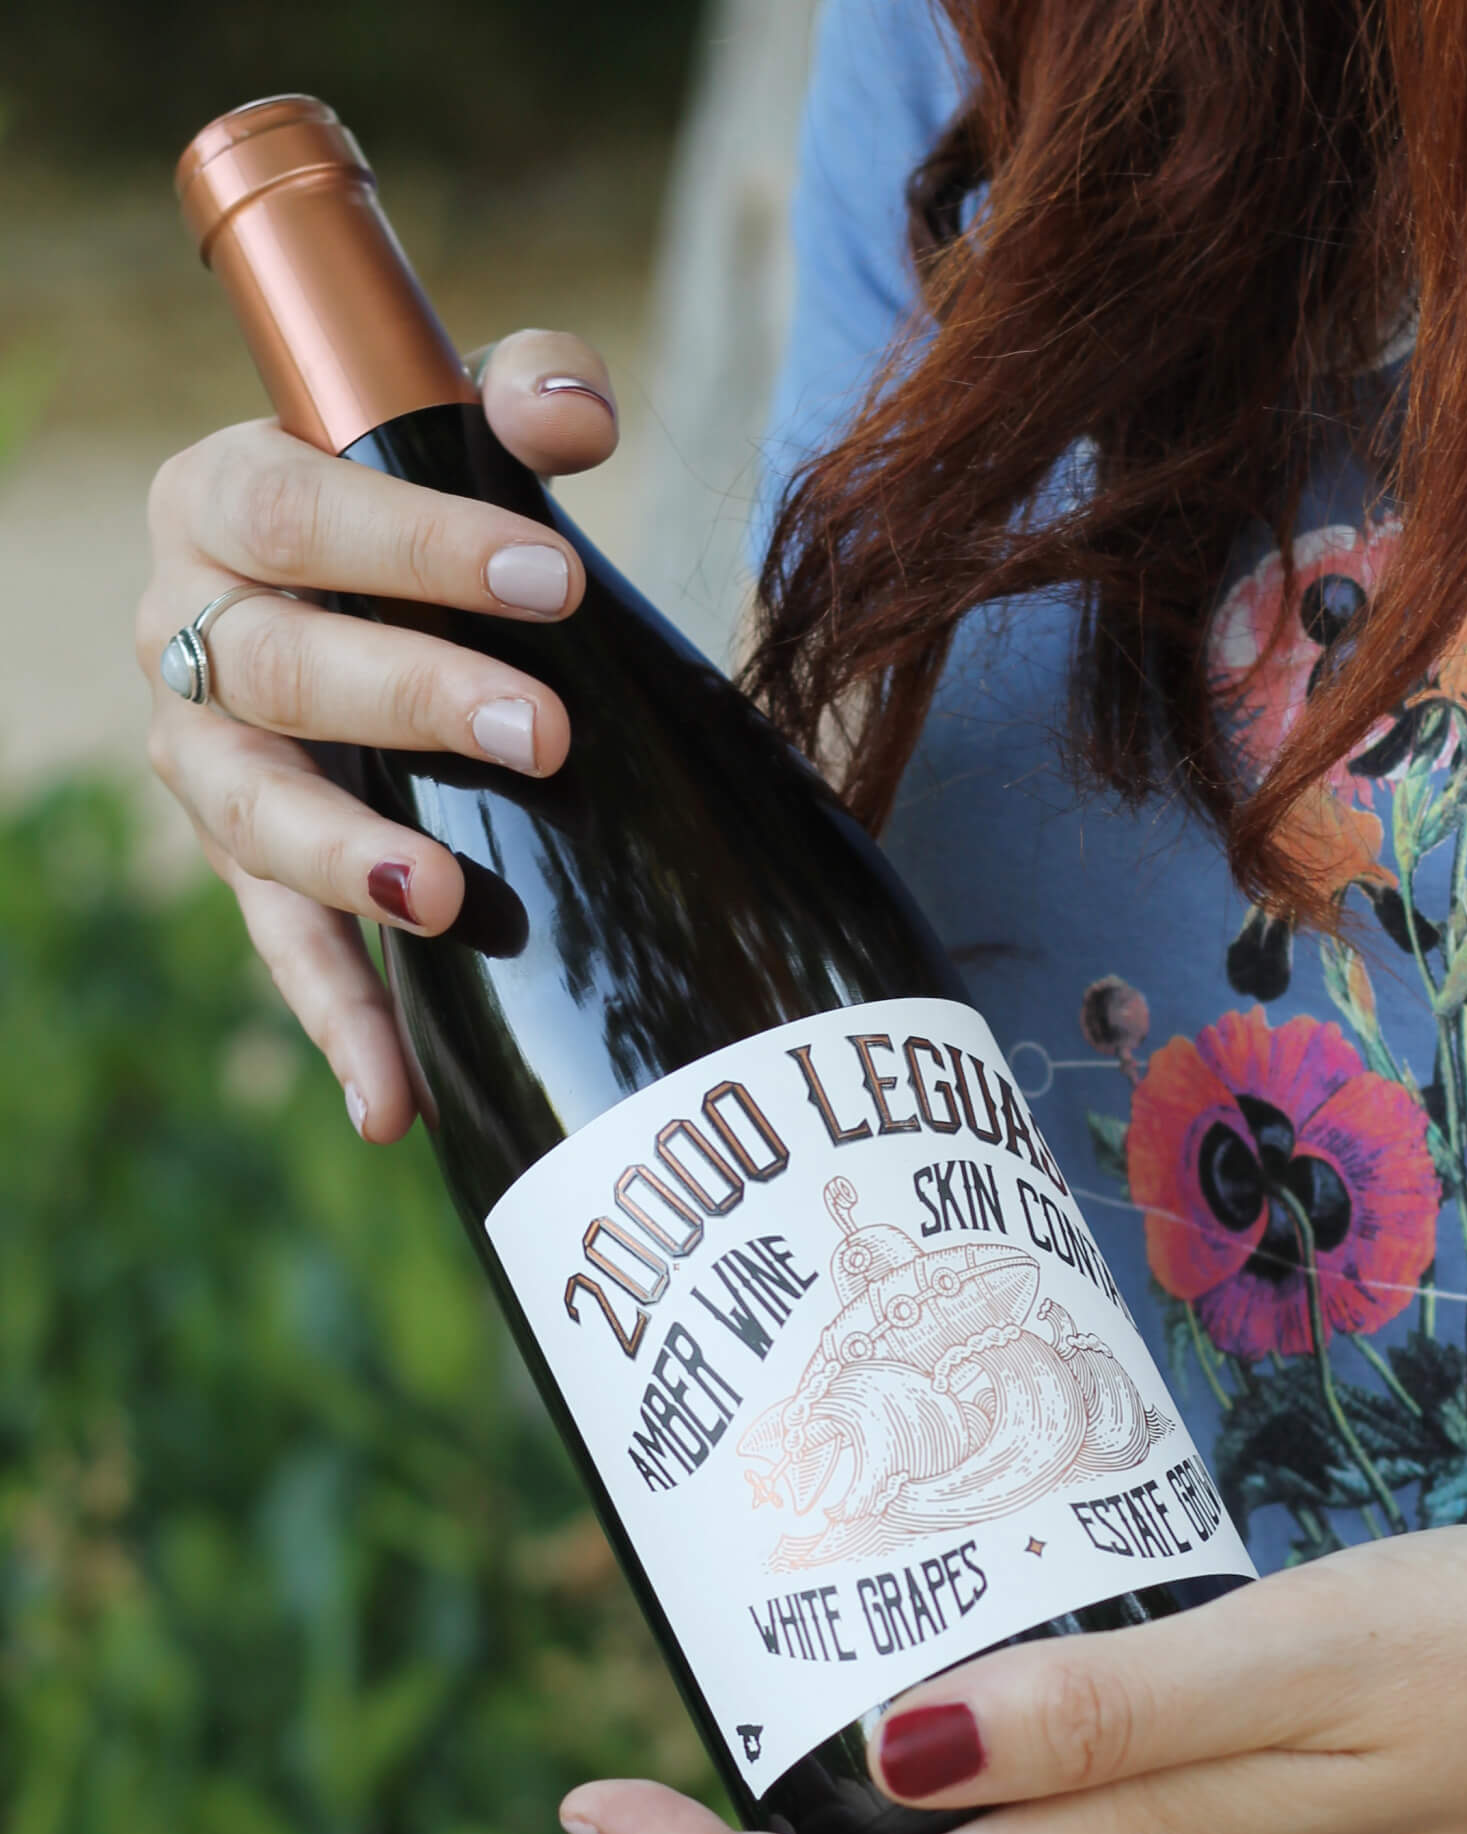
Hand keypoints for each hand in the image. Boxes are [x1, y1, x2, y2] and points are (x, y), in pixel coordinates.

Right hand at [137, 329, 618, 1141]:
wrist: (370, 596)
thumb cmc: (421, 506)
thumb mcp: (464, 431)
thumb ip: (521, 393)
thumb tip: (575, 414)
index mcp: (225, 501)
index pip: (295, 509)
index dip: (415, 545)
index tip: (551, 581)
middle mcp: (188, 632)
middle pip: (273, 664)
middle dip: (408, 696)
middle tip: (544, 734)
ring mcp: (208, 764)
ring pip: (249, 813)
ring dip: (342, 862)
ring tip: (440, 900)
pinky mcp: (249, 870)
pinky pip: (281, 951)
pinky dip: (340, 1025)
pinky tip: (391, 1104)